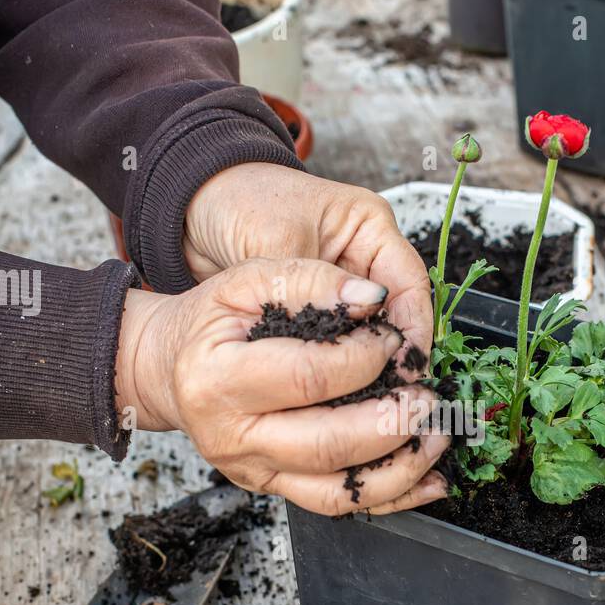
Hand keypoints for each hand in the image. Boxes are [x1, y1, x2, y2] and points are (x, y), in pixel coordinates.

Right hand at [116, 257, 449, 515]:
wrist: (172, 370)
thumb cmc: (212, 324)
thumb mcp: (246, 282)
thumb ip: (311, 282)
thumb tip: (374, 300)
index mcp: (218, 380)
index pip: (308, 376)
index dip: (364, 358)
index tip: (393, 340)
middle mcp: (231, 436)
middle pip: (327, 443)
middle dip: (392, 422)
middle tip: (429, 398)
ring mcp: (254, 471)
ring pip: (337, 490)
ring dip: (401, 467)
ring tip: (438, 436)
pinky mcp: (276, 488)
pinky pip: (338, 505)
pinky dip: (392, 497)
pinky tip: (430, 480)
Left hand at [184, 163, 431, 376]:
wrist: (190, 210)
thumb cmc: (238, 202)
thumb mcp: (278, 238)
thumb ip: (313, 281)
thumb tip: (358, 320)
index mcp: (368, 225)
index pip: (409, 282)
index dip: (414, 327)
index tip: (409, 365)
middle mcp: (362, 257)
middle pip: (396, 314)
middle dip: (395, 354)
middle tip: (395, 393)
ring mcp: (340, 286)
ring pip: (368, 334)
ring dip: (369, 366)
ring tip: (370, 402)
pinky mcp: (317, 310)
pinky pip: (338, 343)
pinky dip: (339, 368)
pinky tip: (340, 395)